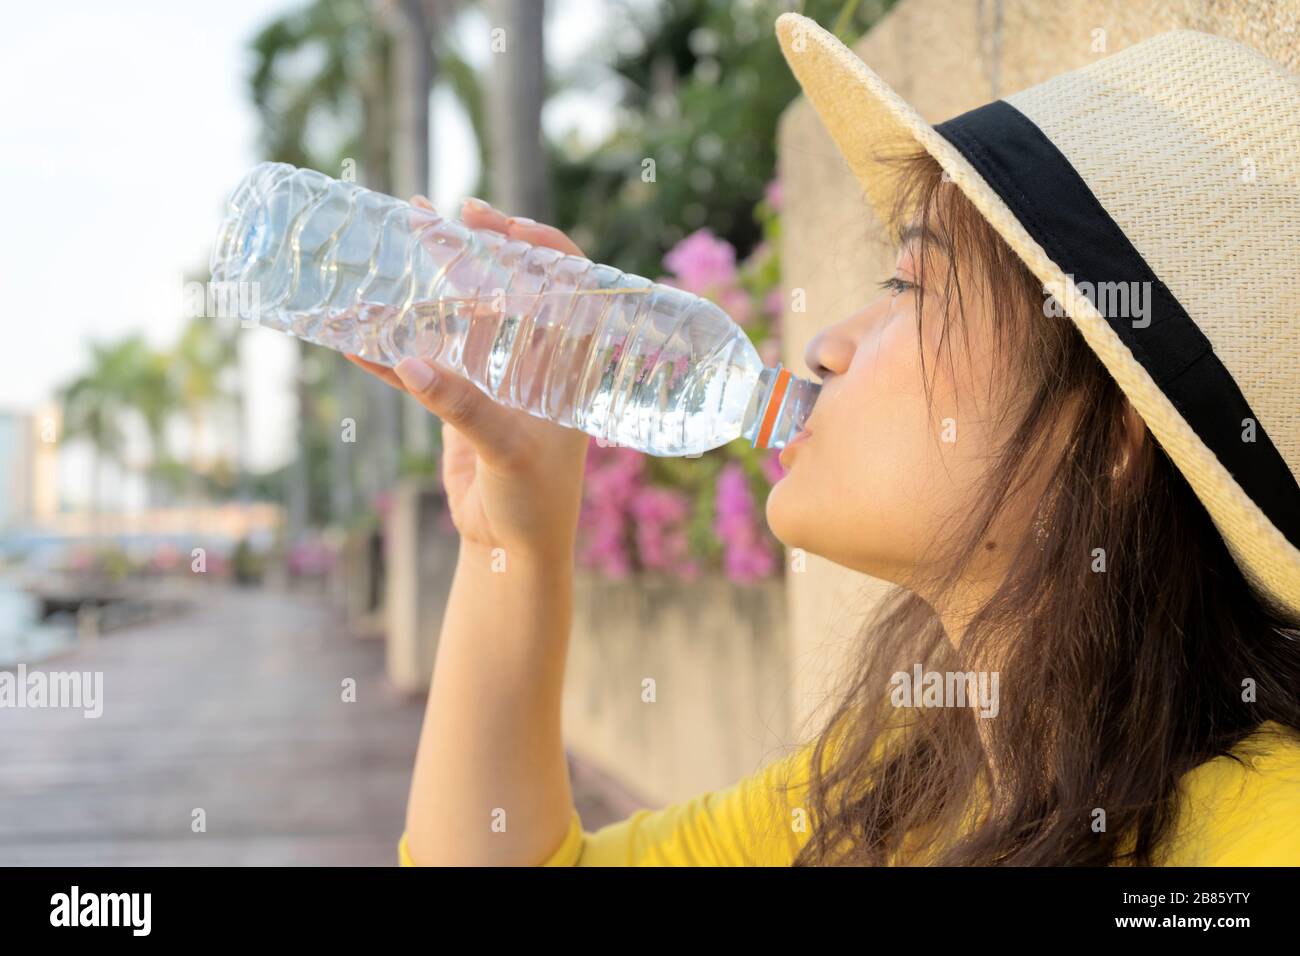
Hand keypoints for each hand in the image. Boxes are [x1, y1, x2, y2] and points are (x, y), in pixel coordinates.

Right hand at [345, 197, 589, 563]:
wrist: (512, 549)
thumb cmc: (535, 501)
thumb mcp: (507, 452)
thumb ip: (463, 408)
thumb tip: (411, 363)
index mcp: (566, 363)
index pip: (567, 284)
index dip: (540, 246)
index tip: (500, 224)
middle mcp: (532, 359)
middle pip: (503, 286)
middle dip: (467, 249)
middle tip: (427, 213)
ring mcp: (492, 375)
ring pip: (455, 316)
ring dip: (421, 286)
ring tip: (388, 244)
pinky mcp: (458, 399)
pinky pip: (420, 362)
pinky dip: (387, 349)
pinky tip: (352, 331)